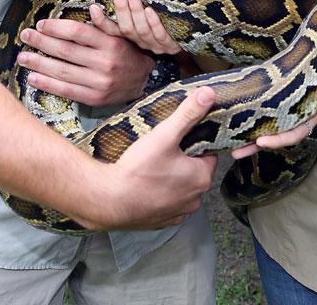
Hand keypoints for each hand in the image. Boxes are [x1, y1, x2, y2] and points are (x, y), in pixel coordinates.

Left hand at [17, 17, 154, 105]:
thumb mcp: (122, 35)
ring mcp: (99, 83)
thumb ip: (106, 23)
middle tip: (25, 35)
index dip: (56, 27)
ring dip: (39, 63)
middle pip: (66, 50)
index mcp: (111, 44)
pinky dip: (47, 84)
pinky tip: (33, 78)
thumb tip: (92, 9)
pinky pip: (66, 90)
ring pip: (62, 71)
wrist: (144, 82)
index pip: (78, 32)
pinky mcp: (94, 98)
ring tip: (23, 57)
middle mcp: (105, 63)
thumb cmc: (128, 53)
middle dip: (41, 42)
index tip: (41, 24)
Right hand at [87, 86, 219, 229]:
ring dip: (172, 180)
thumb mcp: (164, 135)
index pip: (208, 154)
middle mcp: (195, 199)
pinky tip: (146, 186)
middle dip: (183, 162)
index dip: (195, 144)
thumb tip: (208, 93)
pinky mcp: (162, 222)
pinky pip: (167, 205)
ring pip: (181, 189)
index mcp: (202, 177)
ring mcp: (178, 213)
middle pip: (195, 172)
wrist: (108, 201)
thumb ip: (187, 114)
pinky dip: (160, 197)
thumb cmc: (137, 169)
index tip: (179, 138)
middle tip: (162, 151)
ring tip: (152, 168)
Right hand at [88, 0, 180, 55]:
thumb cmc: (162, 19)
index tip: (93, 7)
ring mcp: (155, 46)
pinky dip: (153, 22)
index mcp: (131, 37)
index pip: (111, 31)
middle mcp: (140, 43)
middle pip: (126, 29)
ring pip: (141, 31)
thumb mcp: (144, 14)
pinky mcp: (170, 46)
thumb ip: (131, 5)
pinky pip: (160, 35)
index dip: (101, 21)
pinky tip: (150, 10)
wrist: (190, 35)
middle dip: (122, 9)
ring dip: (136, 12)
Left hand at [227, 52, 316, 158]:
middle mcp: (300, 112)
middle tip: (235, 150)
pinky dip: (254, 109)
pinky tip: (236, 110)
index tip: (261, 142)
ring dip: (249, 131)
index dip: (278, 140)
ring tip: (228, 139)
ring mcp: (291, 101)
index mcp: (315, 114)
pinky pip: (267, 103)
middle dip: (256, 143)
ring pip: (268, 120)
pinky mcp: (284, 88)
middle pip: (276, 132)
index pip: (294, 132)